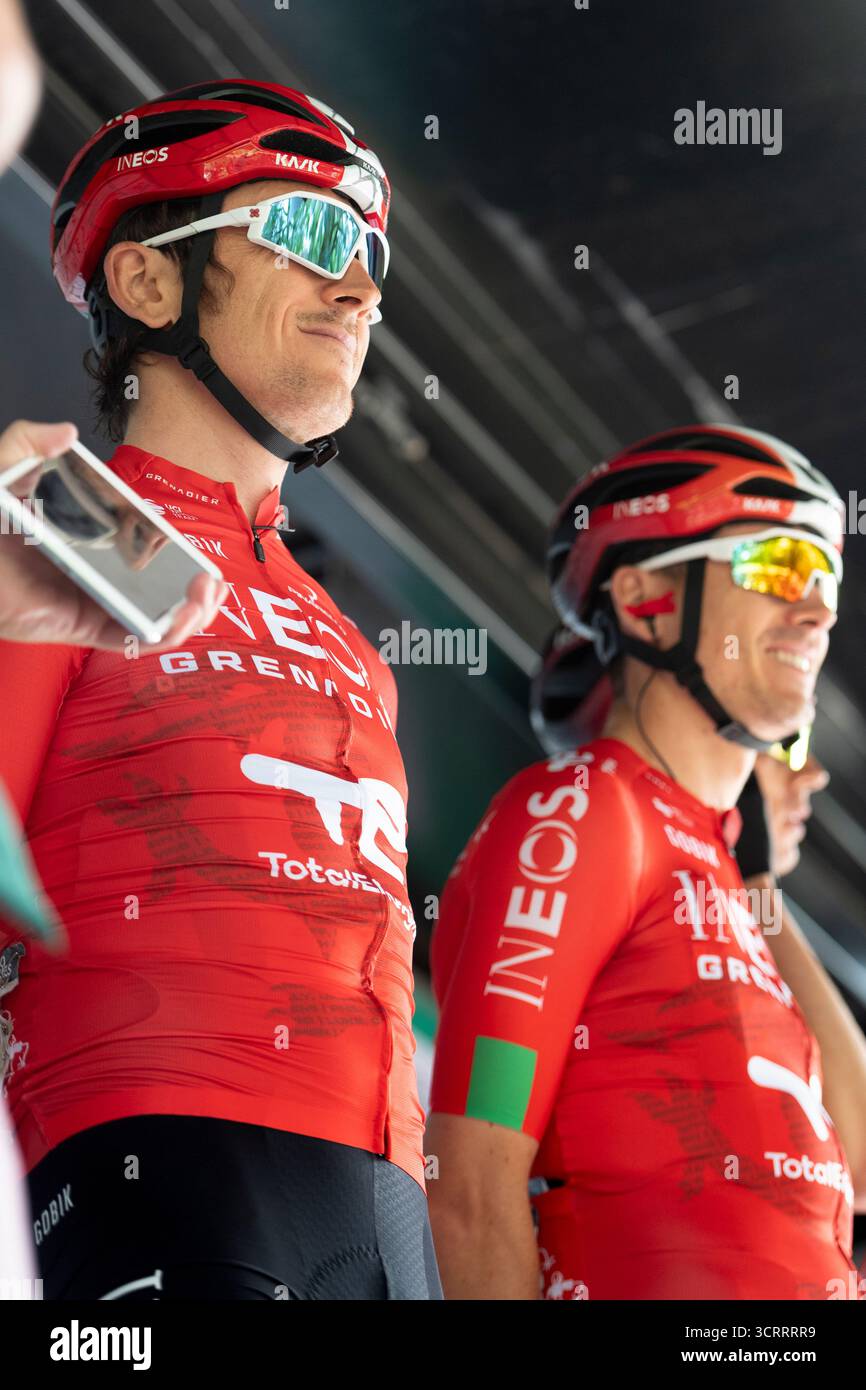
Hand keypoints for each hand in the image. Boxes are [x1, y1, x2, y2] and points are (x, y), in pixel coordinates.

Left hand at [0, 420, 228, 648]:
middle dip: (195, 595)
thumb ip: (27, 442)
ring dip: (185, 617)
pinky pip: (123, 639)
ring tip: (203, 600)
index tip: (201, 555)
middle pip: (158, 592)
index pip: (142, 552)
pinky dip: (155, 636)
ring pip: (149, 621)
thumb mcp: (2, 471)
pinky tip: (175, 620)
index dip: (178, 557)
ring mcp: (90, 602)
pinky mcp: (78, 626)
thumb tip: (66, 431)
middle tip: (212, 584)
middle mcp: (94, 575)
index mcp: (86, 541)